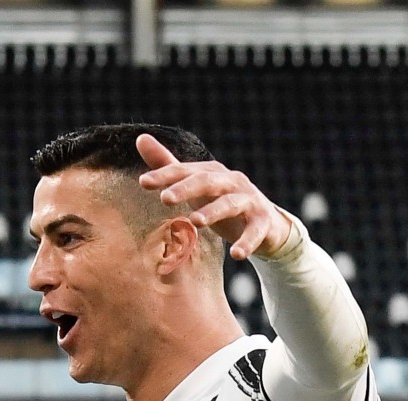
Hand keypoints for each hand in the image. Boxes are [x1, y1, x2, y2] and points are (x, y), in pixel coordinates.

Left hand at [136, 133, 291, 260]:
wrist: (266, 224)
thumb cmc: (222, 202)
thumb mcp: (195, 185)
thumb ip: (169, 165)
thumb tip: (140, 138)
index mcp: (211, 173)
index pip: (185, 170)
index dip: (164, 174)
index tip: (143, 182)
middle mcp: (231, 182)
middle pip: (208, 181)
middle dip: (186, 188)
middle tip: (165, 198)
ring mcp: (249, 200)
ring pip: (230, 204)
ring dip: (213, 212)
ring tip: (195, 221)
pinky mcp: (263, 222)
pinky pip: (255, 232)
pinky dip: (247, 242)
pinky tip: (236, 255)